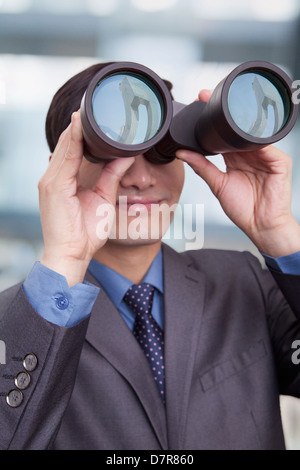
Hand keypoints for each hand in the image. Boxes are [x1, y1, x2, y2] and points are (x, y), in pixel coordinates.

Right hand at [38, 111, 134, 285]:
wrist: (72, 254)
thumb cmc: (85, 233)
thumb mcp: (103, 198)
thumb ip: (112, 175)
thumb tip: (126, 155)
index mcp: (63, 180)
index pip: (72, 148)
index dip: (81, 131)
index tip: (94, 115)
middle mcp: (53, 177)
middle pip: (68, 143)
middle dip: (79, 124)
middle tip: (92, 105)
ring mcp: (51, 181)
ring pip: (66, 146)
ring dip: (76, 127)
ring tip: (87, 108)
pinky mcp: (54, 187)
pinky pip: (66, 158)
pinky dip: (74, 140)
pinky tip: (80, 125)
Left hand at [176, 90, 299, 256]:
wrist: (261, 226)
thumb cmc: (243, 209)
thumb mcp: (217, 185)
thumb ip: (201, 166)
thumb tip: (182, 152)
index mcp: (236, 158)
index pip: (224, 134)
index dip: (212, 121)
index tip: (199, 104)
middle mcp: (250, 154)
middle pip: (237, 129)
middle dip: (224, 115)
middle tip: (206, 99)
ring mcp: (266, 156)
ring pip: (252, 133)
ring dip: (238, 122)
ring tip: (223, 113)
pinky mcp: (279, 161)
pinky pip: (267, 145)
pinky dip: (255, 139)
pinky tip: (244, 133)